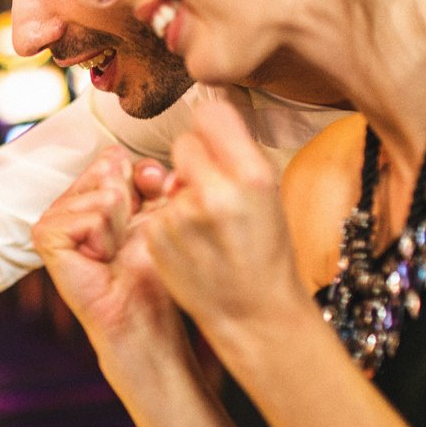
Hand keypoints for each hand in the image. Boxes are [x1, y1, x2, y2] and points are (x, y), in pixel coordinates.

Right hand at [32, 148, 183, 358]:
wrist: (138, 308)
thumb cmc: (149, 266)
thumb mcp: (160, 211)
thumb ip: (155, 179)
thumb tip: (144, 167)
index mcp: (89, 188)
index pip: (116, 156)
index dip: (141, 184)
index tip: (140, 219)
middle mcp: (67, 198)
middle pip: (110, 169)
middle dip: (130, 206)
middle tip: (123, 240)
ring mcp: (52, 214)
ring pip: (106, 194)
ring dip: (119, 228)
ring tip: (111, 252)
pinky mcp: (45, 233)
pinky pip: (92, 216)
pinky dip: (104, 240)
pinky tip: (98, 259)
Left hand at [138, 98, 313, 349]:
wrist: (253, 312)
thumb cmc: (266, 252)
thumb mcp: (268, 195)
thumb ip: (237, 154)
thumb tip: (207, 116)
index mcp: (252, 176)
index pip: (212, 114)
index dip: (211, 126)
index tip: (214, 137)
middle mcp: (215, 192)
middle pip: (184, 143)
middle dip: (193, 160)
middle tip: (212, 188)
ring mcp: (181, 216)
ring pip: (167, 177)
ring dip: (180, 193)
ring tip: (207, 226)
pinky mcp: (157, 237)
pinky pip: (157, 209)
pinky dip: (168, 220)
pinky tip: (191, 243)